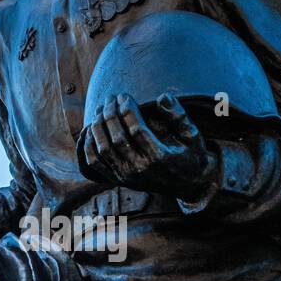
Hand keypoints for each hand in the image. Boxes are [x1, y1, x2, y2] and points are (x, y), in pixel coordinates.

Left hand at [79, 93, 218, 198]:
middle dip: (111, 114)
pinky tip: (90, 129)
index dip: (128, 110)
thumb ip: (179, 115)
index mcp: (159, 158)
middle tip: (110, 98)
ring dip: (98, 127)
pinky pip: (96, 165)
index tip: (125, 95)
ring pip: (104, 150)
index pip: (136, 129)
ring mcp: (127, 177)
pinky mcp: (119, 180)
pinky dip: (88, 147)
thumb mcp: (192, 135)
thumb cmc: (191, 155)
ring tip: (100, 108)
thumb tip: (163, 97)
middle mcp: (140, 170)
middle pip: (117, 138)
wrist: (189, 184)